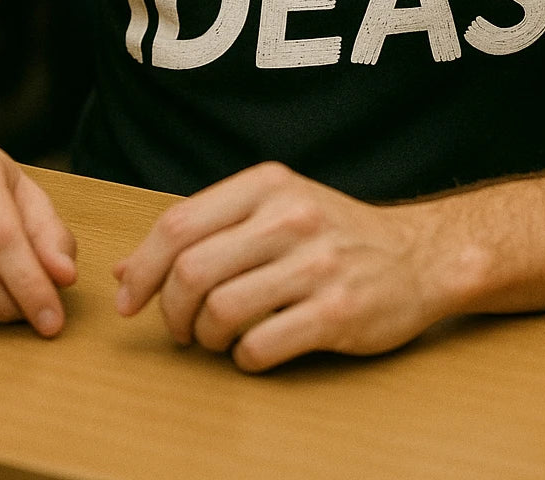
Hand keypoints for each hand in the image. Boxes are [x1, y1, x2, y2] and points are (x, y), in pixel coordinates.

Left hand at [113, 161, 482, 371]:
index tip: (130, 299)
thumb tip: (125, 270)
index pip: (179, 224)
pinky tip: (255, 350)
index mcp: (268, 185)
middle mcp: (291, 217)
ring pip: (220, 311)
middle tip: (180, 328)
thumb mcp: (272, 210)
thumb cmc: (334, 234)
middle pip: (191, 270)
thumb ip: (204, 231)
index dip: (142, 268)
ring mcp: (316, 264)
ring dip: (207, 337)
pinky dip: (244, 359)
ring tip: (219, 338)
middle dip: (171, 311)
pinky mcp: (336, 312)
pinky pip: (260, 346)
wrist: (419, 256)